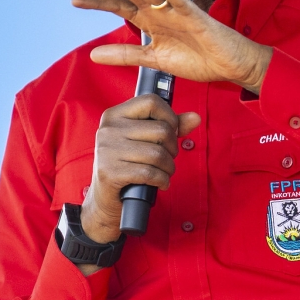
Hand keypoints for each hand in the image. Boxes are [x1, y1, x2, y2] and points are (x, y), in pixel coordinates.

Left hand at [71, 0, 273, 92]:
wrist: (228, 65)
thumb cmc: (196, 58)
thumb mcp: (154, 59)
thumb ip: (126, 55)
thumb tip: (94, 54)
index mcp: (149, 20)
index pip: (119, 6)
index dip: (98, 2)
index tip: (75, 0)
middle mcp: (159, 11)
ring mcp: (177, 11)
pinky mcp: (196, 16)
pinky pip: (181, 2)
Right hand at [80, 95, 200, 253]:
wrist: (104, 198)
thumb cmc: (127, 165)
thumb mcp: (144, 141)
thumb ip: (170, 126)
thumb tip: (195, 118)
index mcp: (114, 115)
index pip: (151, 101)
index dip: (170, 117)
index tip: (172, 132)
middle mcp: (108, 129)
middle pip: (161, 130)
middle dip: (173, 148)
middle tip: (168, 158)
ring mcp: (107, 151)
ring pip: (158, 154)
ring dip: (169, 167)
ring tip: (165, 172)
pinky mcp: (109, 172)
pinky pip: (149, 173)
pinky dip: (162, 180)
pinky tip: (161, 183)